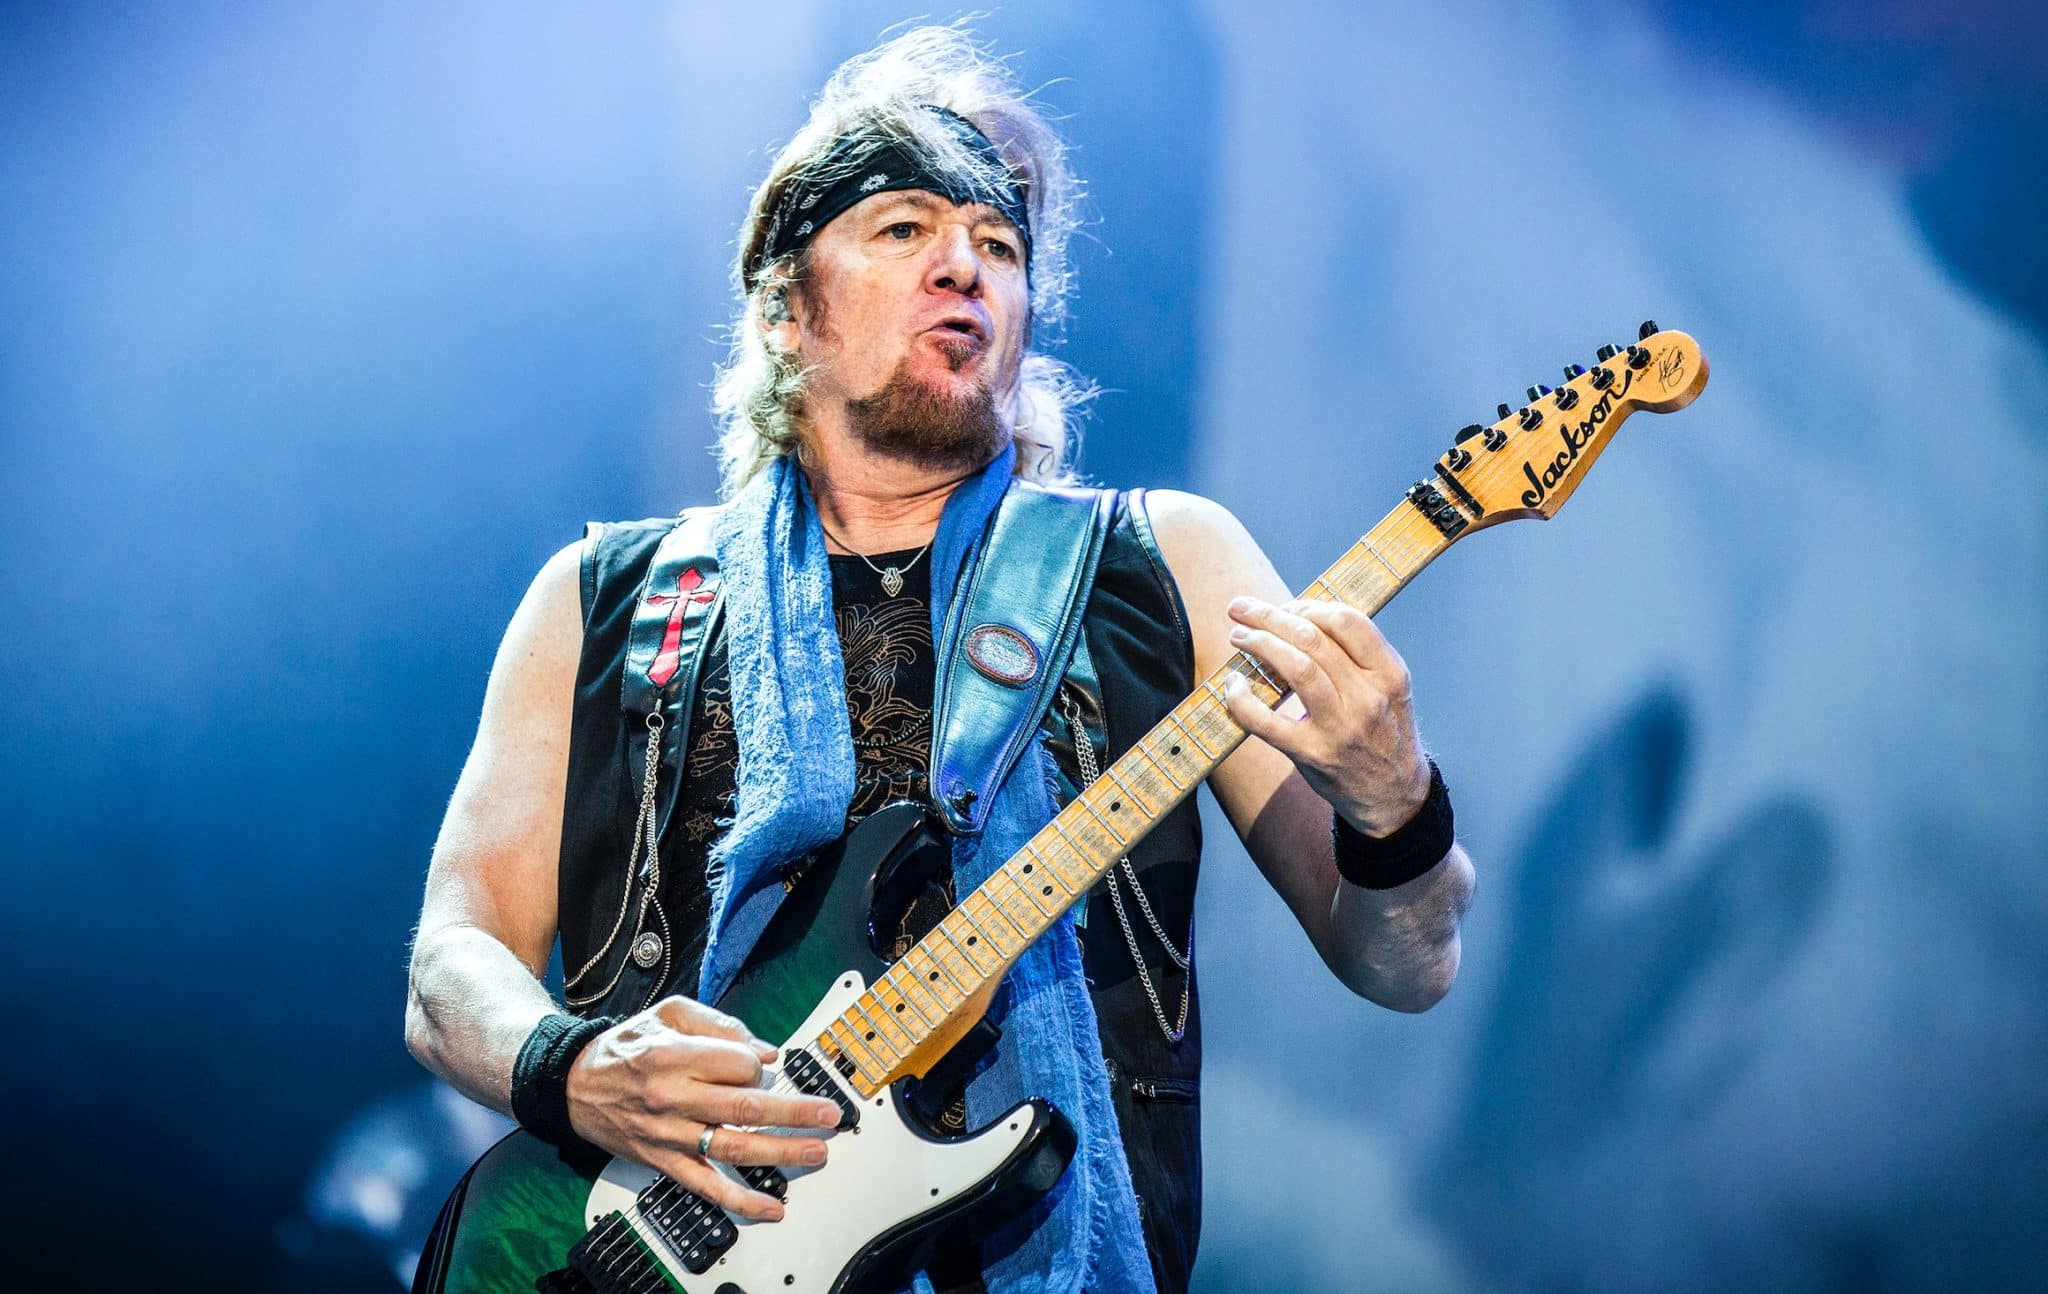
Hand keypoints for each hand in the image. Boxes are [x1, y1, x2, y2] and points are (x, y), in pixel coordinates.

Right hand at [566, 996, 843, 1220]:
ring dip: (781, 1152)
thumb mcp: (670, 1014)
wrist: (576, 1084)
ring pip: (734, 1148)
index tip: (760, 1062)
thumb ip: (721, 1025)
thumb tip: (765, 1051)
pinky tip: (771, 1207)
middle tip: (828, 1115)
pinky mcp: (665, 1162)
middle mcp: (672, 1098)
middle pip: (746, 1107)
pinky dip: (741, 1201)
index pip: (738, 1064)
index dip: (757, 1062)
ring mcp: (669, 1135)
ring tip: (815, 1151)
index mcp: (674, 1056)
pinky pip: (706, 1187)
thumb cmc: (627, 1046)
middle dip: (794, 1112)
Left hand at [1220, 596, 1431, 835]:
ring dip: (1259, 645)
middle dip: (1270, 616)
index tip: (1286, 606)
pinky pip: (1267, 722)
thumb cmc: (1383, 732)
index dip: (1309, 606)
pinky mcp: (1313, 755)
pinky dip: (1242, 700)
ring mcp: (1340, 728)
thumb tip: (1300, 617)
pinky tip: (1233, 685)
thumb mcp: (1390, 689)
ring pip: (1295, 668)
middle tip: (1242, 609)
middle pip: (1313, 639)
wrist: (1393, 796)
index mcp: (1390, 674)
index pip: (1347, 622)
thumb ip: (1358, 655)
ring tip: (1238, 637)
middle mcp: (1368, 698)